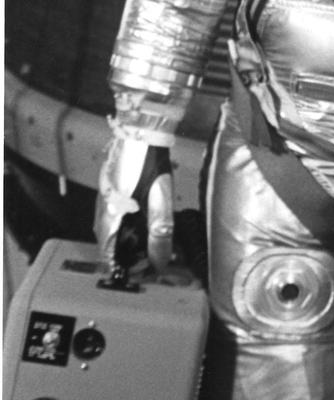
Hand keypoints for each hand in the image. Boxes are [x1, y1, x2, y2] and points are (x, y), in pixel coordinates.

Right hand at [95, 134, 174, 272]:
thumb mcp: (161, 196)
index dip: (122, 269)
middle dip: (126, 257)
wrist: (141, 128)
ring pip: (109, 233)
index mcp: (110, 214)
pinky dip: (125, 227)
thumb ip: (160, 230)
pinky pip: (112, 218)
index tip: (139, 275)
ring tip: (149, 248)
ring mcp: (103, 199)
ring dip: (126, 243)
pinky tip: (142, 226)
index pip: (107, 255)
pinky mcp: (109, 191)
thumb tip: (161, 261)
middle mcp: (101, 210)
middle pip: (107, 246)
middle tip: (149, 263)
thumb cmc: (150, 158)